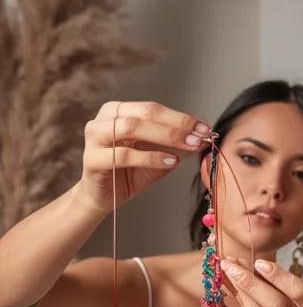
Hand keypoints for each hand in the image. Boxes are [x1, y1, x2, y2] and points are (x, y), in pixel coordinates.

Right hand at [75, 100, 210, 213]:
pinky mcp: (93, 160)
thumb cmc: (129, 173)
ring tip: (189, 146)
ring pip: (132, 128)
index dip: (181, 117)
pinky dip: (151, 157)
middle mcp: (104, 119)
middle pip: (144, 114)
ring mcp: (95, 138)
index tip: (204, 128)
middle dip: (176, 125)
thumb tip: (201, 136)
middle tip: (200, 136)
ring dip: (166, 136)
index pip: (153, 108)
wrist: (104, 198)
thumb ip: (173, 144)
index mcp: (118, 111)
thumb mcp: (156, 155)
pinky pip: (125, 155)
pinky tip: (171, 161)